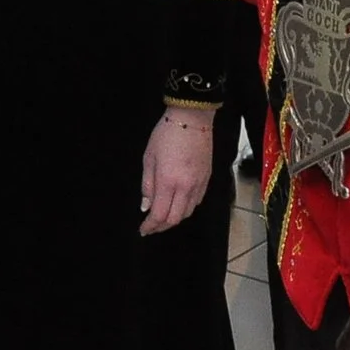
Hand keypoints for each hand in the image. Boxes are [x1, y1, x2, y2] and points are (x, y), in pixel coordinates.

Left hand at [139, 106, 214, 234]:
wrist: (192, 119)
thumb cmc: (165, 135)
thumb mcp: (149, 157)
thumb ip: (147, 184)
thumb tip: (145, 206)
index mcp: (168, 181)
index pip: (160, 214)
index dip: (150, 226)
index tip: (143, 230)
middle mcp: (186, 188)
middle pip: (175, 219)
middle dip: (161, 227)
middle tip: (151, 227)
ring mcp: (199, 185)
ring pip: (188, 213)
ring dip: (174, 219)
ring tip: (162, 218)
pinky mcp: (207, 180)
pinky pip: (197, 202)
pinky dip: (186, 209)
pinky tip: (178, 205)